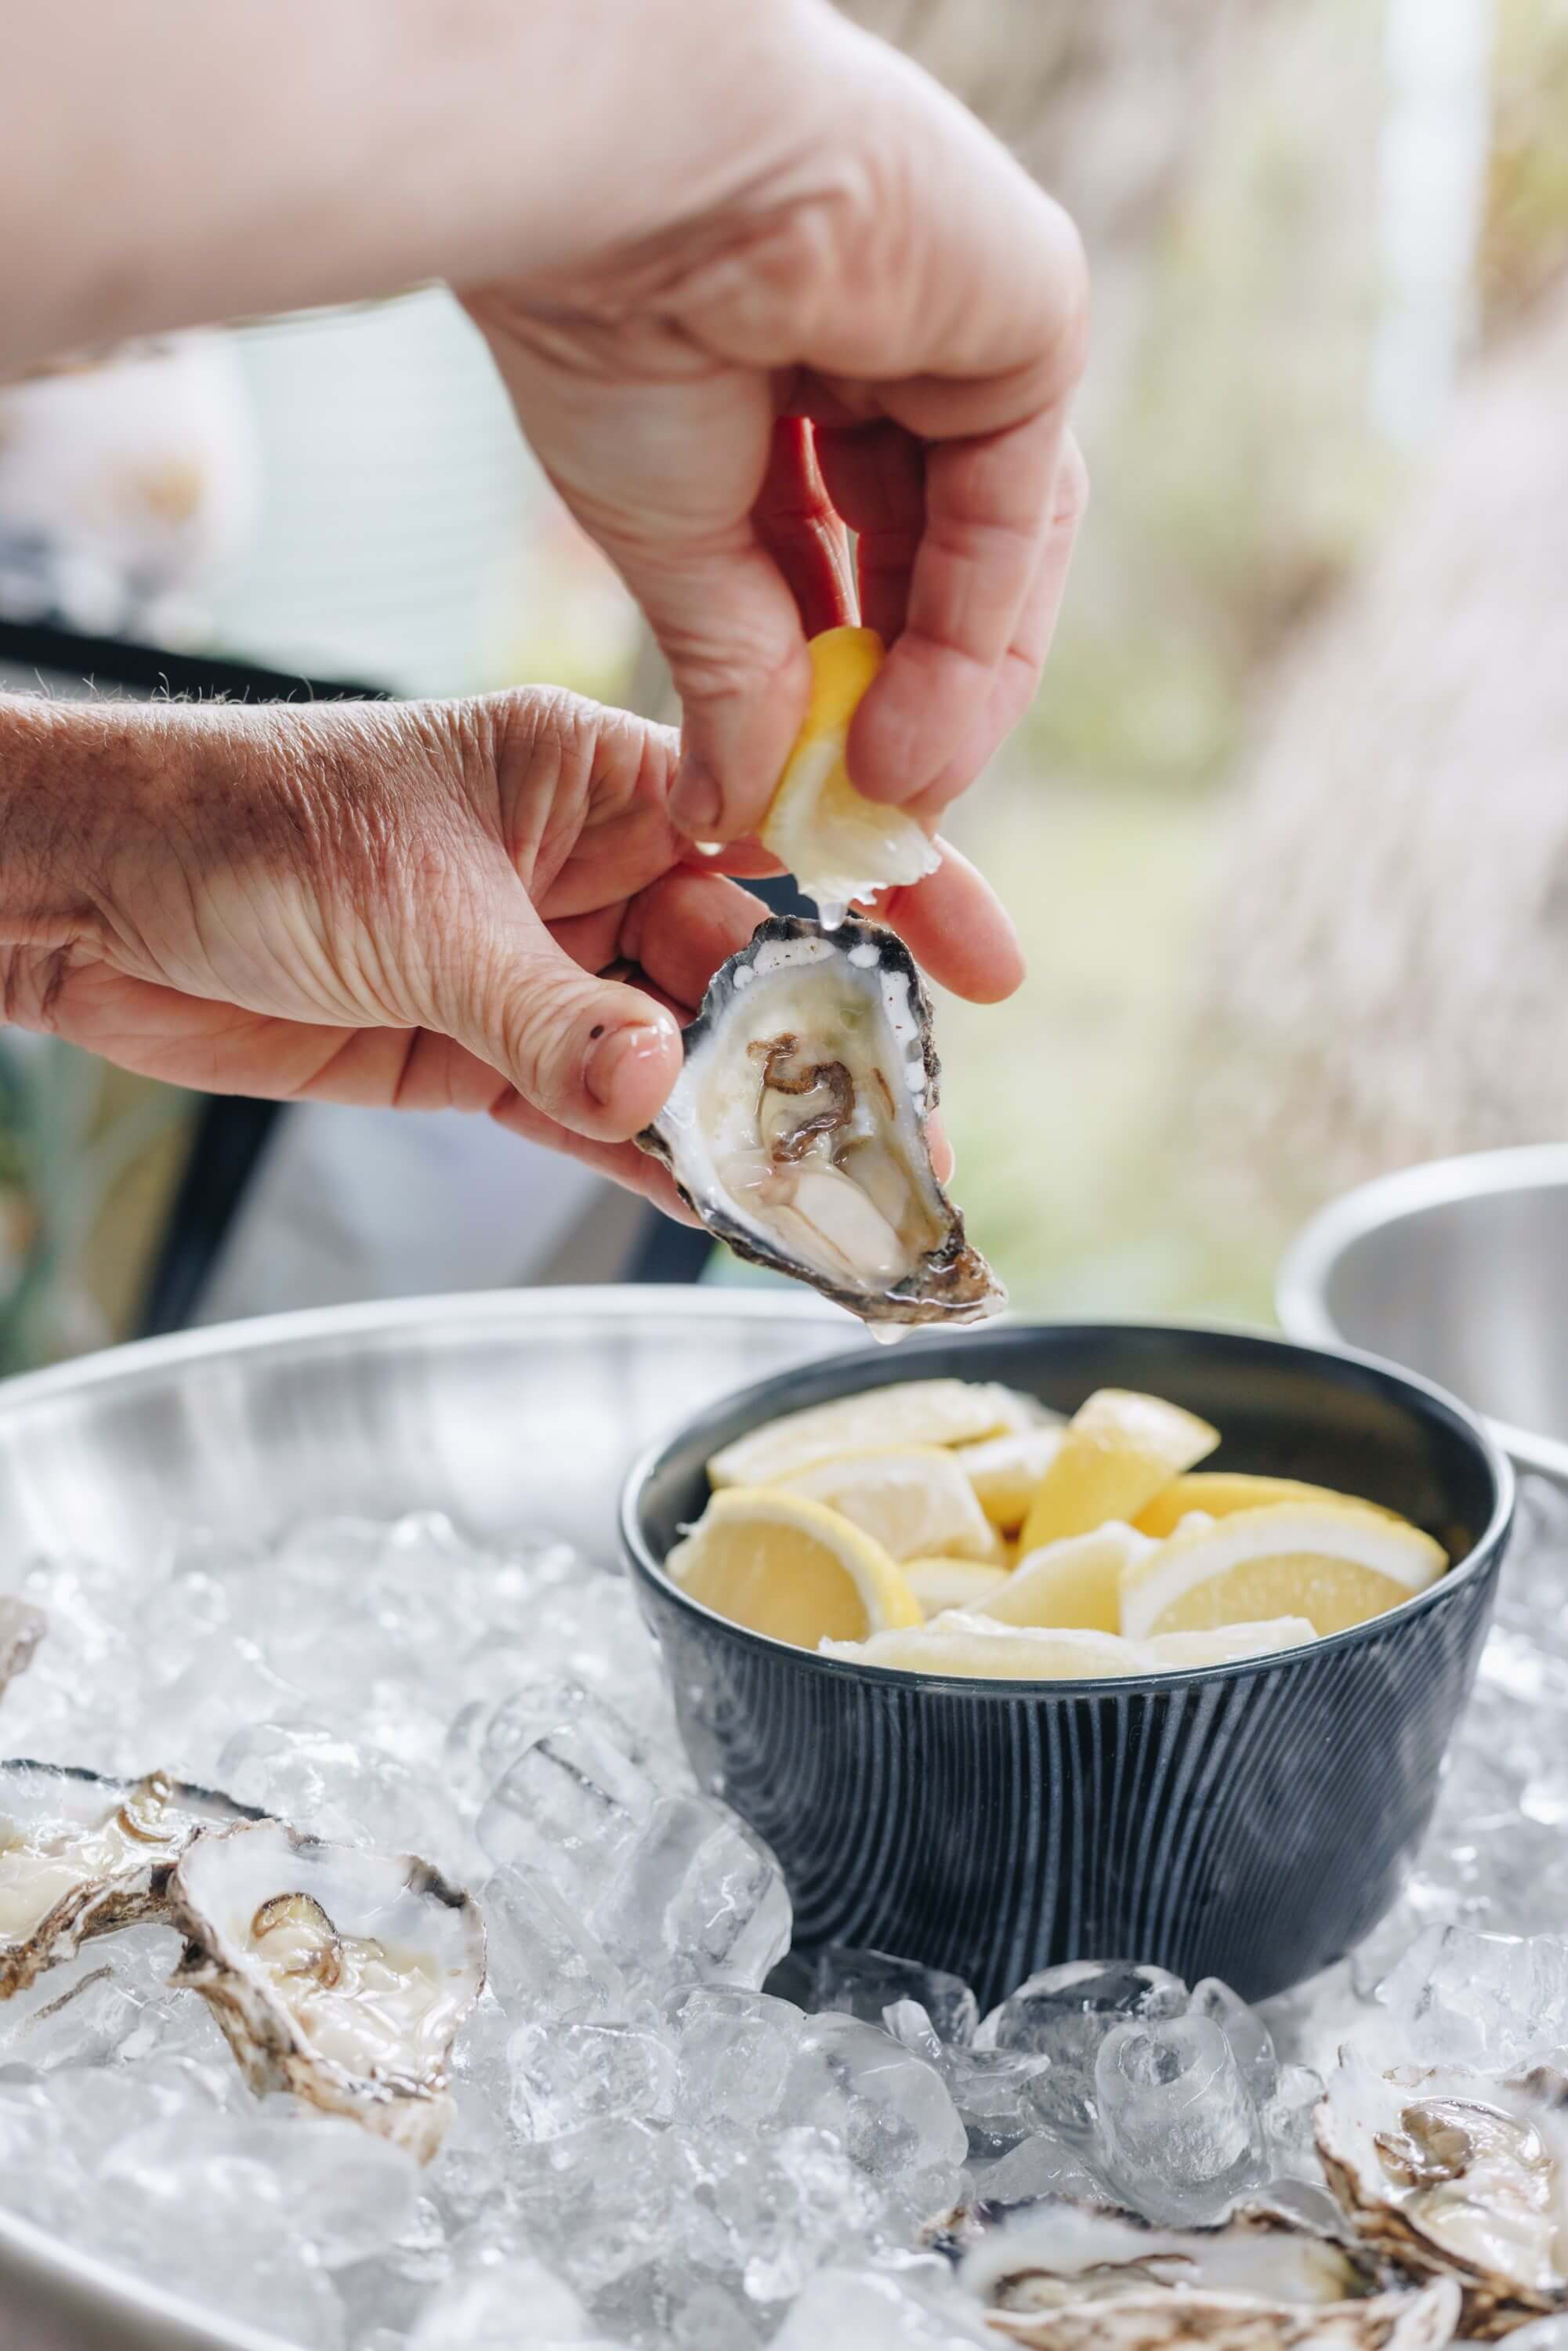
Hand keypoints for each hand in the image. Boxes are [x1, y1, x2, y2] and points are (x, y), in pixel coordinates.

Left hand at [0, 690, 1004, 1204]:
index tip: (989, 964)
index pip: (773, 827)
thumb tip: (663, 1090)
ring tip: (841, 1207)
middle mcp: (582, 868)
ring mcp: (539, 967)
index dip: (891, 892)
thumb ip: (548, 1010)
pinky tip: (726, 1213)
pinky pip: (598, 1117)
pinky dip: (655, 1166)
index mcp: (588, 774)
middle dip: (827, 1054)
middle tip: (911, 1146)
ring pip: (682, 1055)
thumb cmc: (247, 829)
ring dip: (750, 1129)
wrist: (95, 898)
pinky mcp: (482, 1054)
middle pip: (745, 966)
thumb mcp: (416, 909)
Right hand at [466, 0, 1087, 855]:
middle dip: (905, 706)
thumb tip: (731, 814)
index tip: (819, 801)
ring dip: (947, 693)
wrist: (624, 179)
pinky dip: (975, 632)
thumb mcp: (671, 545)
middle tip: (870, 822)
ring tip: (890, 796)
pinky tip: (918, 736)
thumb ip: (734, 676)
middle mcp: (888, 342)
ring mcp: (967, 321)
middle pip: (933, 562)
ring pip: (988, 546)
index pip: (851, 558)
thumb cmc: (605, 326)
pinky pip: (1015, 500)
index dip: (841, 690)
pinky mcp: (1031, 310)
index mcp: (789, 368)